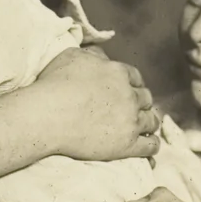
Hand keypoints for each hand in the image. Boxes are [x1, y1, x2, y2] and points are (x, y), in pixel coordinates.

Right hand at [31, 47, 160, 163]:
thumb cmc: (54, 84)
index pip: (136, 78)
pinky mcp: (127, 145)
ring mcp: (131, 121)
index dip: (134, 85)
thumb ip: (93, 56)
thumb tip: (102, 58)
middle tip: (135, 110)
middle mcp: (129, 96)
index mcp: (118, 73)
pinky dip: (152, 145)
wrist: (48, 116)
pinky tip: (149, 145)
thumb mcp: (73, 56)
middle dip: (141, 103)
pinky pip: (150, 145)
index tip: (130, 91)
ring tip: (146, 128)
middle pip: (146, 99)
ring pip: (152, 121)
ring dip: (150, 123)